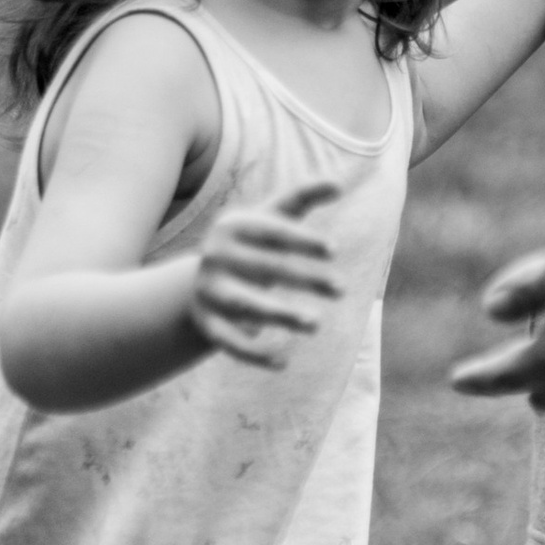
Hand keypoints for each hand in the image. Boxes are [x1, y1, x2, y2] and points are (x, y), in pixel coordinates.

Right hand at [188, 178, 341, 370]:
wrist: (202, 282)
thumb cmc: (252, 245)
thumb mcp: (272, 218)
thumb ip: (302, 197)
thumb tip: (338, 183)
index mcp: (231, 226)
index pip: (270, 230)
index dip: (301, 239)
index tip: (334, 250)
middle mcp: (214, 256)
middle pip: (264, 267)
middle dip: (304, 277)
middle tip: (342, 289)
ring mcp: (208, 290)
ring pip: (244, 303)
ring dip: (279, 314)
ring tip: (316, 324)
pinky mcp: (206, 323)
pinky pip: (228, 341)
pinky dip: (253, 353)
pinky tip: (283, 361)